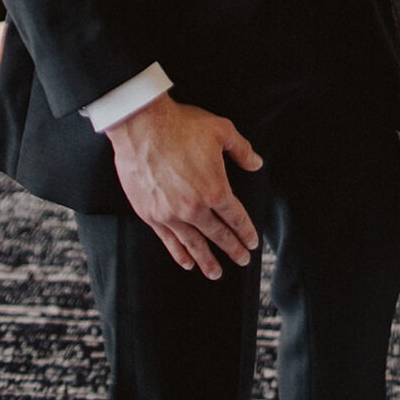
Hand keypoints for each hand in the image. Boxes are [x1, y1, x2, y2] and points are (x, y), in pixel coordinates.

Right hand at [106, 94, 262, 279]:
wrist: (142, 126)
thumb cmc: (182, 125)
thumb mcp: (222, 131)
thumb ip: (242, 150)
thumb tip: (257, 164)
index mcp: (215, 189)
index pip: (235, 216)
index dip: (245, 231)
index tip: (252, 243)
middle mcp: (194, 208)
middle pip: (217, 234)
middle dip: (232, 249)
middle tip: (242, 261)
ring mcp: (170, 214)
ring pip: (193, 244)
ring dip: (206, 260)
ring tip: (216, 273)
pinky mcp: (150, 214)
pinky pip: (168, 240)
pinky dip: (179, 253)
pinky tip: (186, 262)